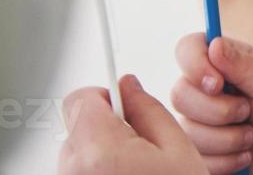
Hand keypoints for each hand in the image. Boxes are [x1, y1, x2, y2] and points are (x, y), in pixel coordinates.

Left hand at [59, 75, 204, 174]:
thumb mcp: (178, 150)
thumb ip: (149, 110)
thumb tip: (129, 86)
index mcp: (100, 151)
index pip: (79, 99)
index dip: (104, 94)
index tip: (123, 101)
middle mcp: (74, 169)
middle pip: (78, 124)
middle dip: (107, 125)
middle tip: (140, 145)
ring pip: (78, 149)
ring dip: (102, 150)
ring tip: (135, 168)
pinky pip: (79, 169)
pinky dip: (97, 169)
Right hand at [170, 33, 252, 173]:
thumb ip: (242, 63)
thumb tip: (214, 44)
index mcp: (219, 60)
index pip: (186, 49)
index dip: (194, 66)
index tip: (218, 83)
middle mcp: (201, 88)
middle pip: (179, 95)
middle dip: (218, 110)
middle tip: (247, 110)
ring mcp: (197, 120)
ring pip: (187, 131)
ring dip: (227, 138)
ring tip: (251, 134)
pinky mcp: (200, 150)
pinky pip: (197, 158)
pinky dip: (225, 160)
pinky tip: (244, 154)